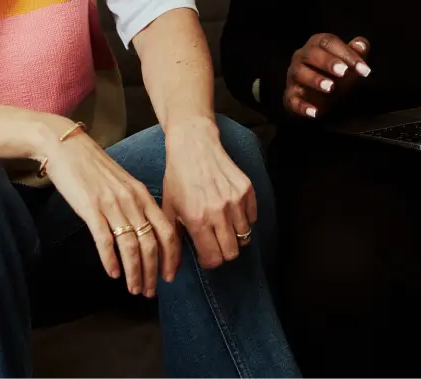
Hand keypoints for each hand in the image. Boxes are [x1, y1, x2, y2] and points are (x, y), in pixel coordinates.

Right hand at [42, 125, 180, 297]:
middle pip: (151, 242)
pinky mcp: (90, 208)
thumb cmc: (93, 167)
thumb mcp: (122, 183)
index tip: (170, 276)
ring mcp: (111, 204)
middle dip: (153, 271)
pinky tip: (112, 274)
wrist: (67, 147)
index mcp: (141, 194)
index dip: (171, 256)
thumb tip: (143, 231)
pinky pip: (105, 239)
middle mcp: (131, 200)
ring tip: (134, 289)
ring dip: (134, 271)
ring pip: (131, 245)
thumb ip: (134, 204)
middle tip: (151, 292)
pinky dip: (110, 260)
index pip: (167, 230)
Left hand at [161, 117, 256, 268]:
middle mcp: (219, 212)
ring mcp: (235, 200)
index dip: (209, 260)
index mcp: (197, 220)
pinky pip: (252, 218)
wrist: (194, 145)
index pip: (214, 259)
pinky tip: (230, 210)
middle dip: (223, 251)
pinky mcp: (247, 189)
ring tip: (222, 224)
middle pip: (232, 252)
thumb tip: (169, 275)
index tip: (205, 253)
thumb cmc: (178, 177)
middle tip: (214, 240)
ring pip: (245, 237)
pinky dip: (244, 219)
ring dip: (234, 236)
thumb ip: (171, 244)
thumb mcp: (169, 210)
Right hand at [283, 33, 370, 118]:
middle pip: (311, 54)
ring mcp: (294, 76)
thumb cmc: (337, 74)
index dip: (346, 53)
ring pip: (299, 73)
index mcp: (317, 44)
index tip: (364, 69)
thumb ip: (357, 53)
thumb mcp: (350, 64)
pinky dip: (303, 106)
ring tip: (330, 88)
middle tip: (344, 72)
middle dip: (327, 62)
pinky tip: (315, 112)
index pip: (328, 42)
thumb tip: (361, 45)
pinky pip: (292, 99)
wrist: (323, 97)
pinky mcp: (290, 95)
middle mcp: (301, 57)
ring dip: (315, 80)